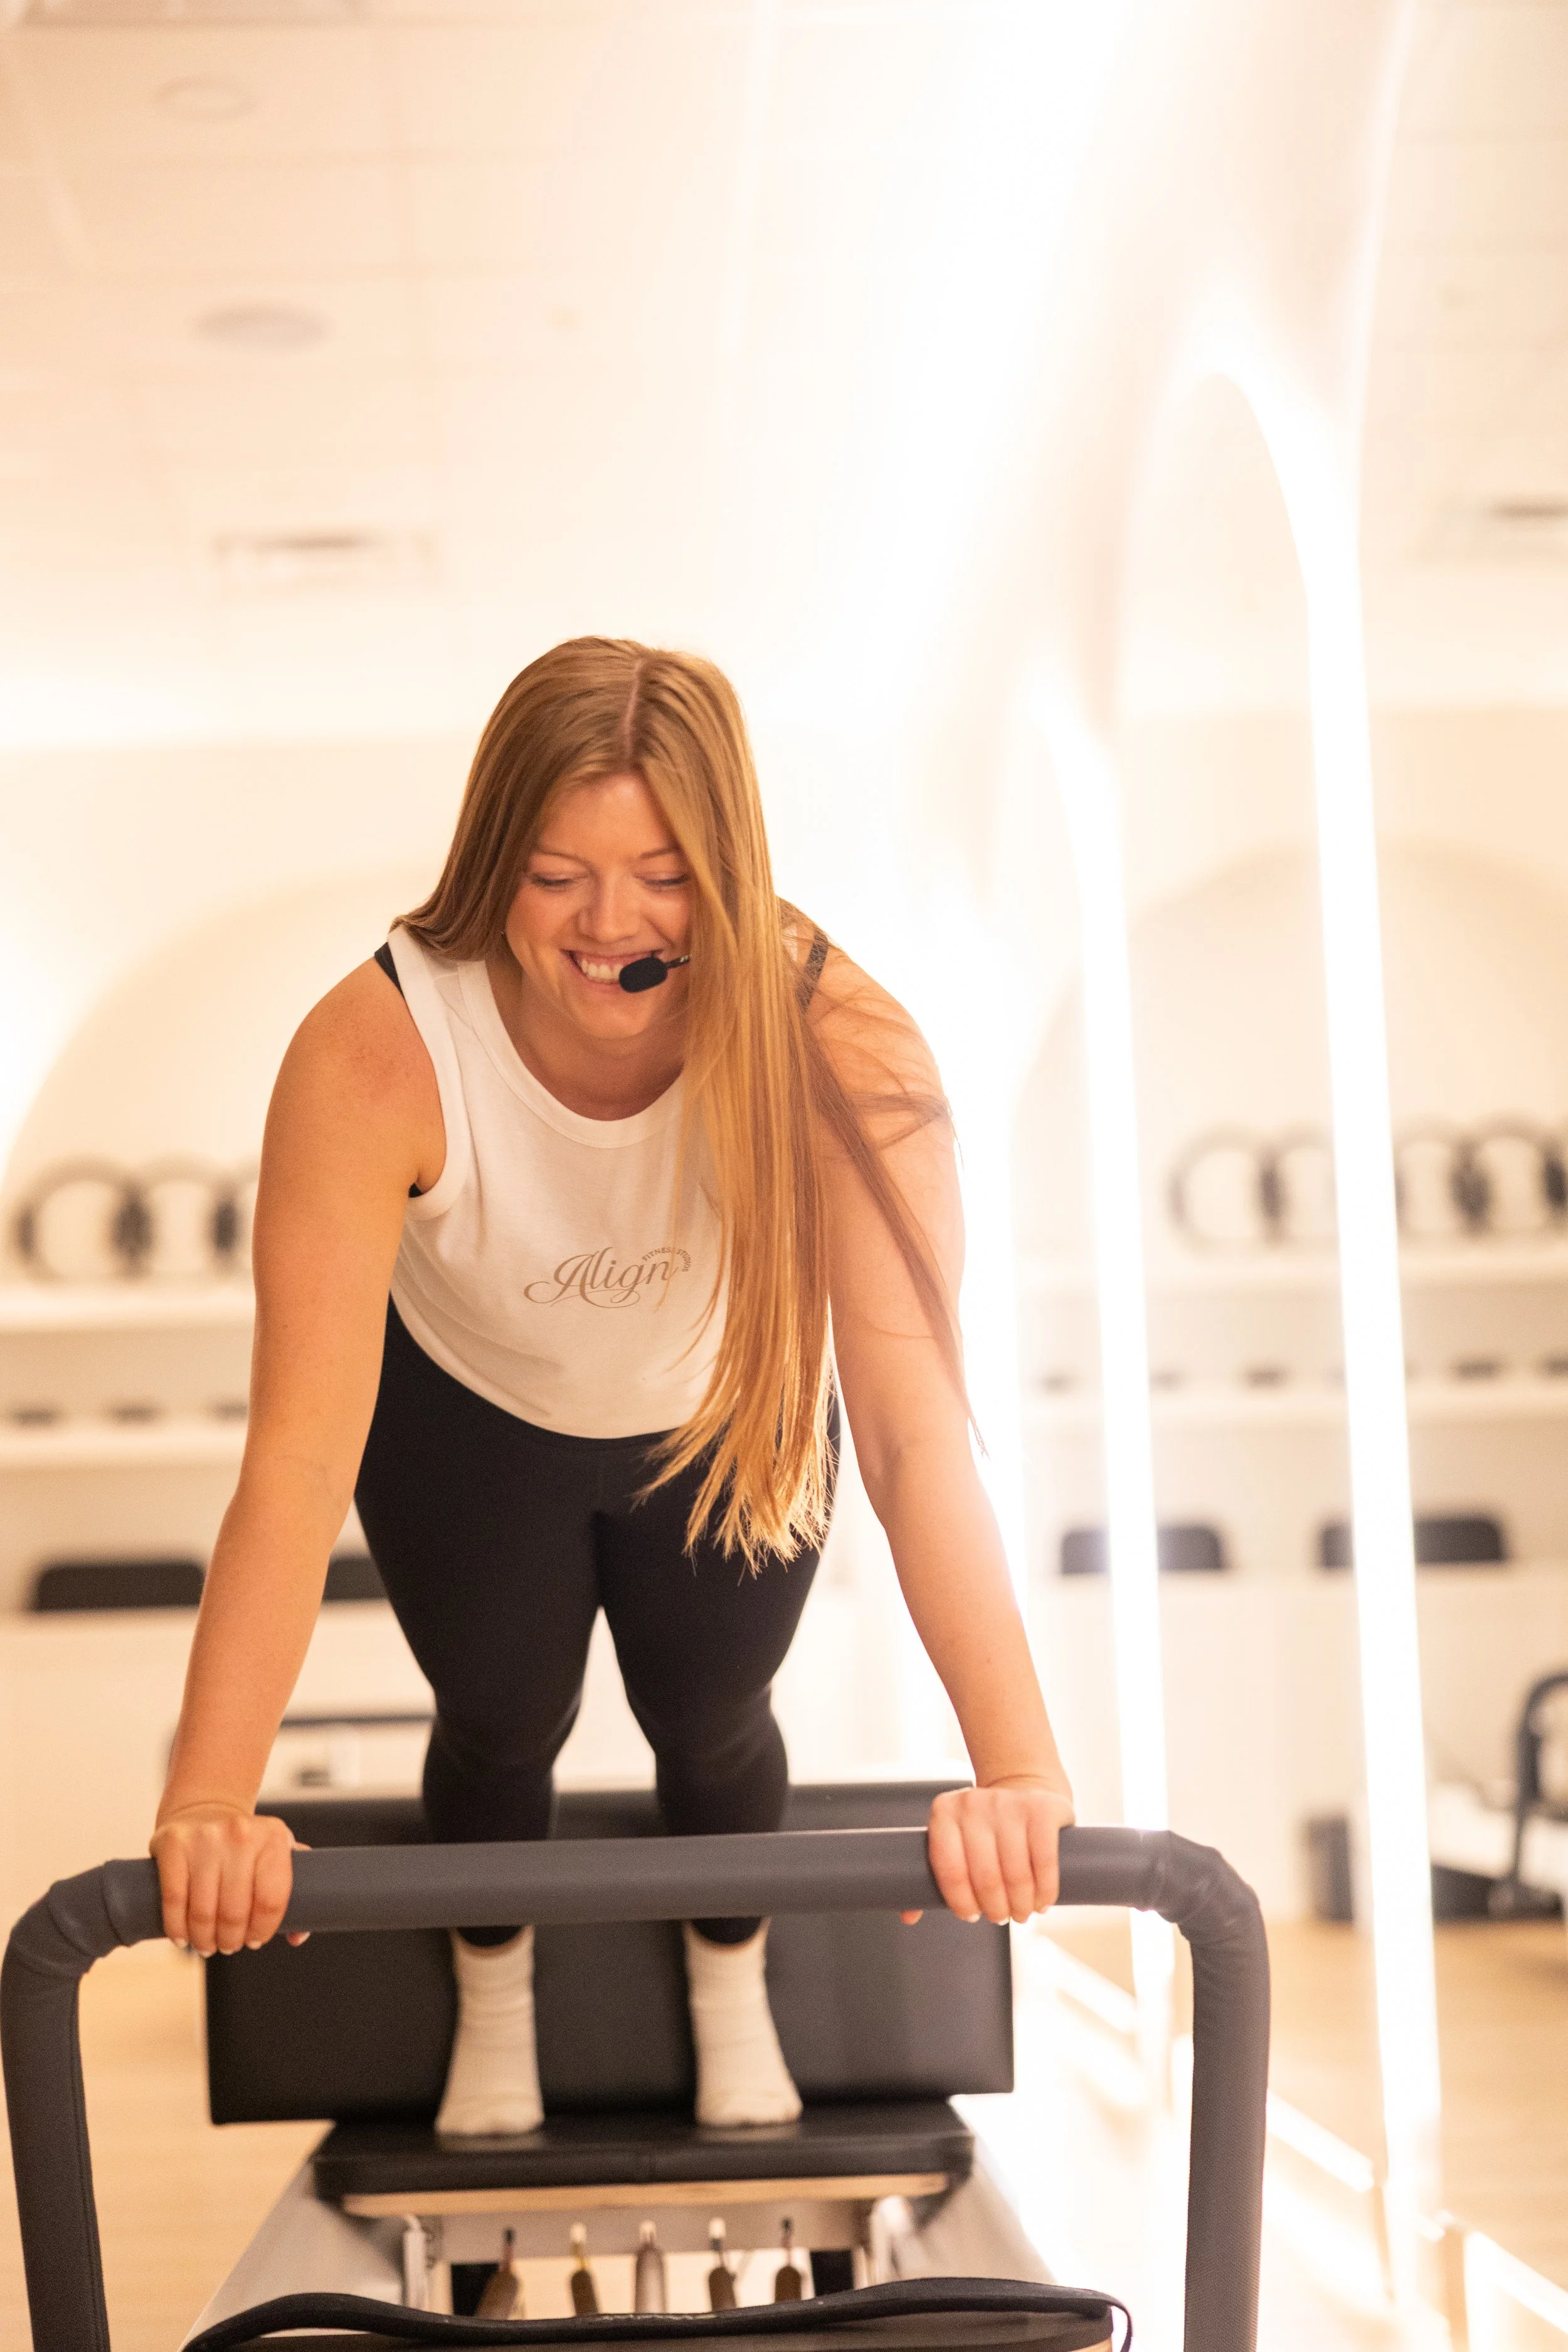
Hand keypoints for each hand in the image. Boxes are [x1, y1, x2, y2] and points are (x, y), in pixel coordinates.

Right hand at [150, 1804, 308, 1956]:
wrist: (204, 1809)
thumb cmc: (246, 1844)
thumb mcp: (278, 1854)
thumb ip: (298, 1892)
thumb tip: (297, 1937)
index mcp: (273, 1837)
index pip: (271, 1900)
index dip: (262, 1930)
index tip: (255, 1940)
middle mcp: (241, 1834)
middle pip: (235, 1911)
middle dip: (231, 1940)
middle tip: (228, 1946)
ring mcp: (205, 1837)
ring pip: (203, 1912)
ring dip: (204, 1940)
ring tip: (206, 1946)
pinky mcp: (174, 1844)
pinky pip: (174, 1900)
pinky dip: (177, 1927)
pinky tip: (182, 1938)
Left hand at [907, 1779, 1074, 1925]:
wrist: (1024, 1790)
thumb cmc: (983, 1830)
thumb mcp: (954, 1842)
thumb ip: (931, 1877)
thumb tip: (908, 1916)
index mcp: (944, 1812)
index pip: (949, 1870)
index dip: (960, 1902)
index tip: (971, 1915)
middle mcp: (973, 1803)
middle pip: (984, 1876)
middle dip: (994, 1908)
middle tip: (1000, 1918)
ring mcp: (1008, 1803)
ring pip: (1016, 1873)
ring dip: (1020, 1905)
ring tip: (1021, 1913)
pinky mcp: (1041, 1809)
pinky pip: (1044, 1861)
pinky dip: (1045, 1890)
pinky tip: (1042, 1901)